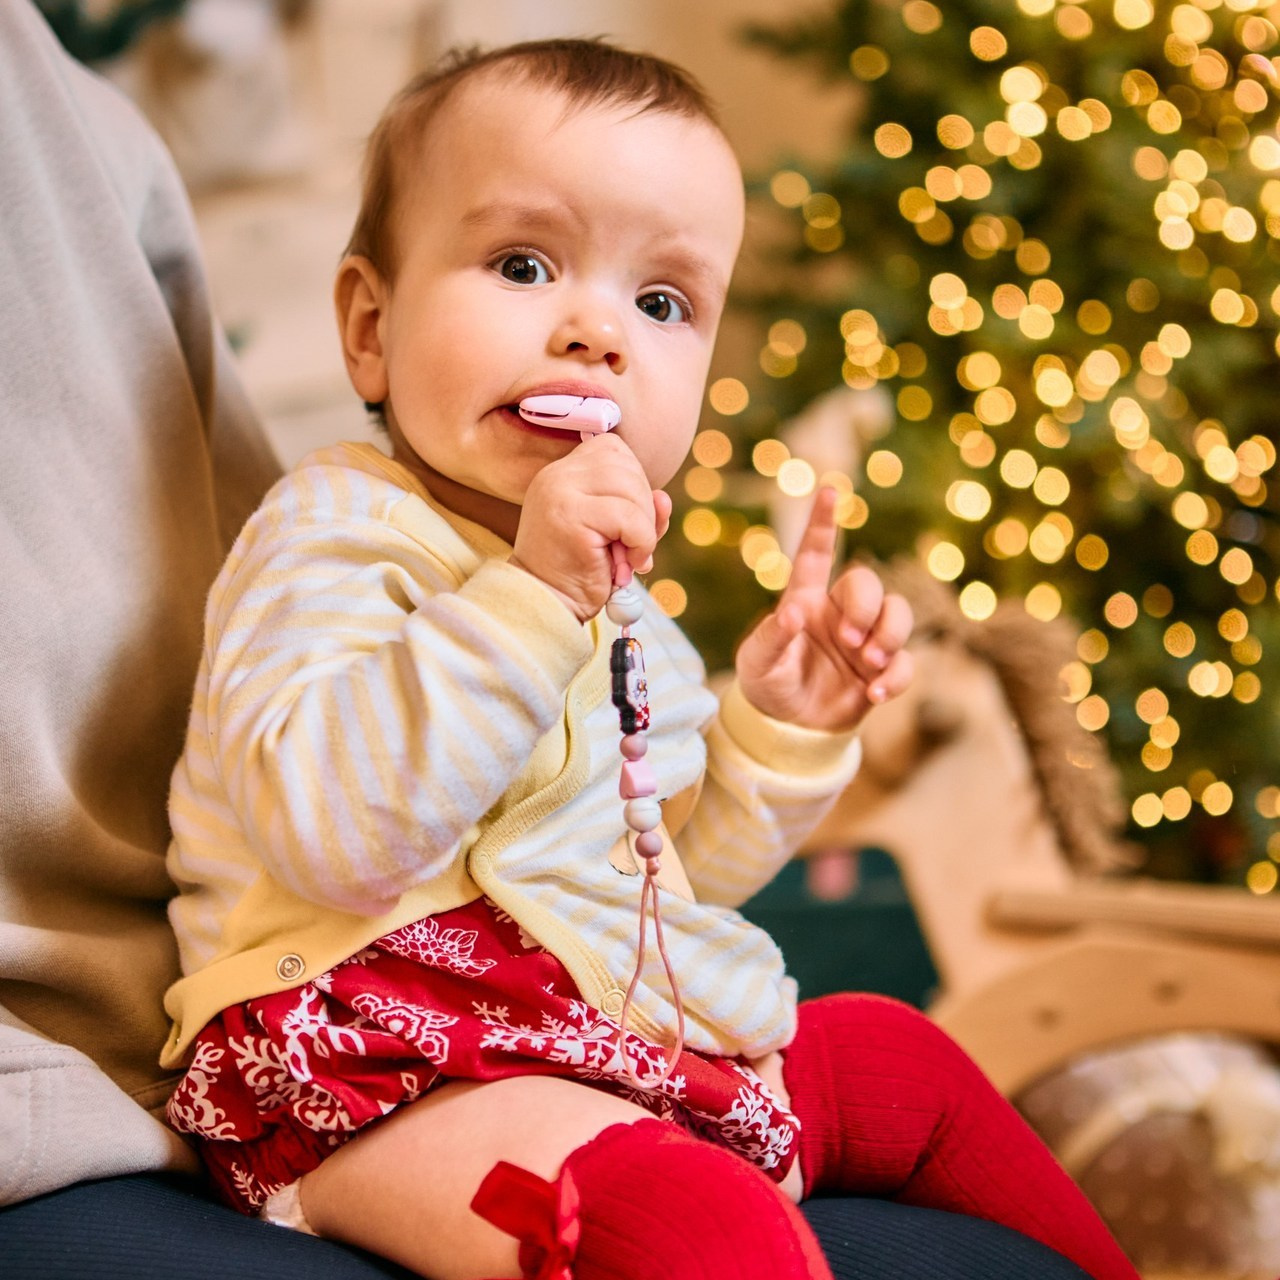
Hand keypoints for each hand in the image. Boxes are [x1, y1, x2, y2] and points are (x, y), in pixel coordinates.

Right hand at [510, 432, 671, 621]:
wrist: (546, 606)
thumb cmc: (579, 572)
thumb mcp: (615, 533)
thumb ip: (639, 510)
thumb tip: (663, 499)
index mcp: (562, 473)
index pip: (613, 450)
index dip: (633, 481)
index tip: (626, 520)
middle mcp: (557, 476)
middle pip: (627, 465)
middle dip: (644, 507)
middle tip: (631, 545)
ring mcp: (560, 492)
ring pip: (631, 488)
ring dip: (643, 527)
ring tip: (627, 557)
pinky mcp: (570, 517)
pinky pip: (630, 518)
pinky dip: (642, 542)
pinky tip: (627, 565)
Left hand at [734, 487, 912, 731]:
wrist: (787, 729)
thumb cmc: (767, 684)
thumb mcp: (757, 661)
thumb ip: (772, 636)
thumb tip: (793, 612)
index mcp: (805, 599)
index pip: (816, 554)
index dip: (822, 523)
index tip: (829, 491)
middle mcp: (840, 613)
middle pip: (869, 584)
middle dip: (866, 608)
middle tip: (850, 641)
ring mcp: (864, 640)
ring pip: (899, 614)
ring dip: (891, 635)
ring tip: (868, 662)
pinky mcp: (881, 670)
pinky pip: (906, 662)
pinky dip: (897, 676)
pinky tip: (875, 693)